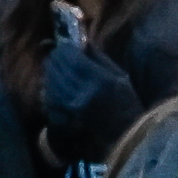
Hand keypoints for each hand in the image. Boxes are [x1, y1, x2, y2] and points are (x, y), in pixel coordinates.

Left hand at [38, 31, 143, 155]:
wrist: (127, 136)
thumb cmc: (126, 104)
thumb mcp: (119, 76)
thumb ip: (98, 58)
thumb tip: (80, 42)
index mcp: (99, 81)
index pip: (71, 58)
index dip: (64, 49)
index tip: (64, 46)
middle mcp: (83, 94)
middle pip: (58, 68)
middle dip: (55, 58)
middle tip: (57, 55)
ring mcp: (73, 107)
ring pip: (51, 82)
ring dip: (51, 72)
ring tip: (55, 68)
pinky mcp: (67, 117)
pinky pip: (50, 97)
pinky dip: (50, 89)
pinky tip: (55, 86)